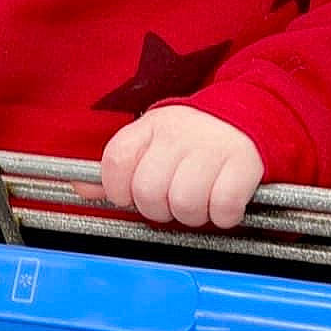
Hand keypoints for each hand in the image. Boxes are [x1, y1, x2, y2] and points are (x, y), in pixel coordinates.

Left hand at [101, 105, 263, 230]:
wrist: (250, 114)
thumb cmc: (194, 138)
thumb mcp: (153, 141)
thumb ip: (118, 168)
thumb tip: (80, 189)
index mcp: (151, 126)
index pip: (115, 160)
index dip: (118, 189)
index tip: (130, 196)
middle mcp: (178, 134)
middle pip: (148, 191)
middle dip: (157, 209)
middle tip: (171, 201)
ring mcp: (211, 147)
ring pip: (184, 203)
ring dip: (192, 216)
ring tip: (199, 203)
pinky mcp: (243, 162)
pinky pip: (224, 206)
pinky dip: (223, 216)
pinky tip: (223, 205)